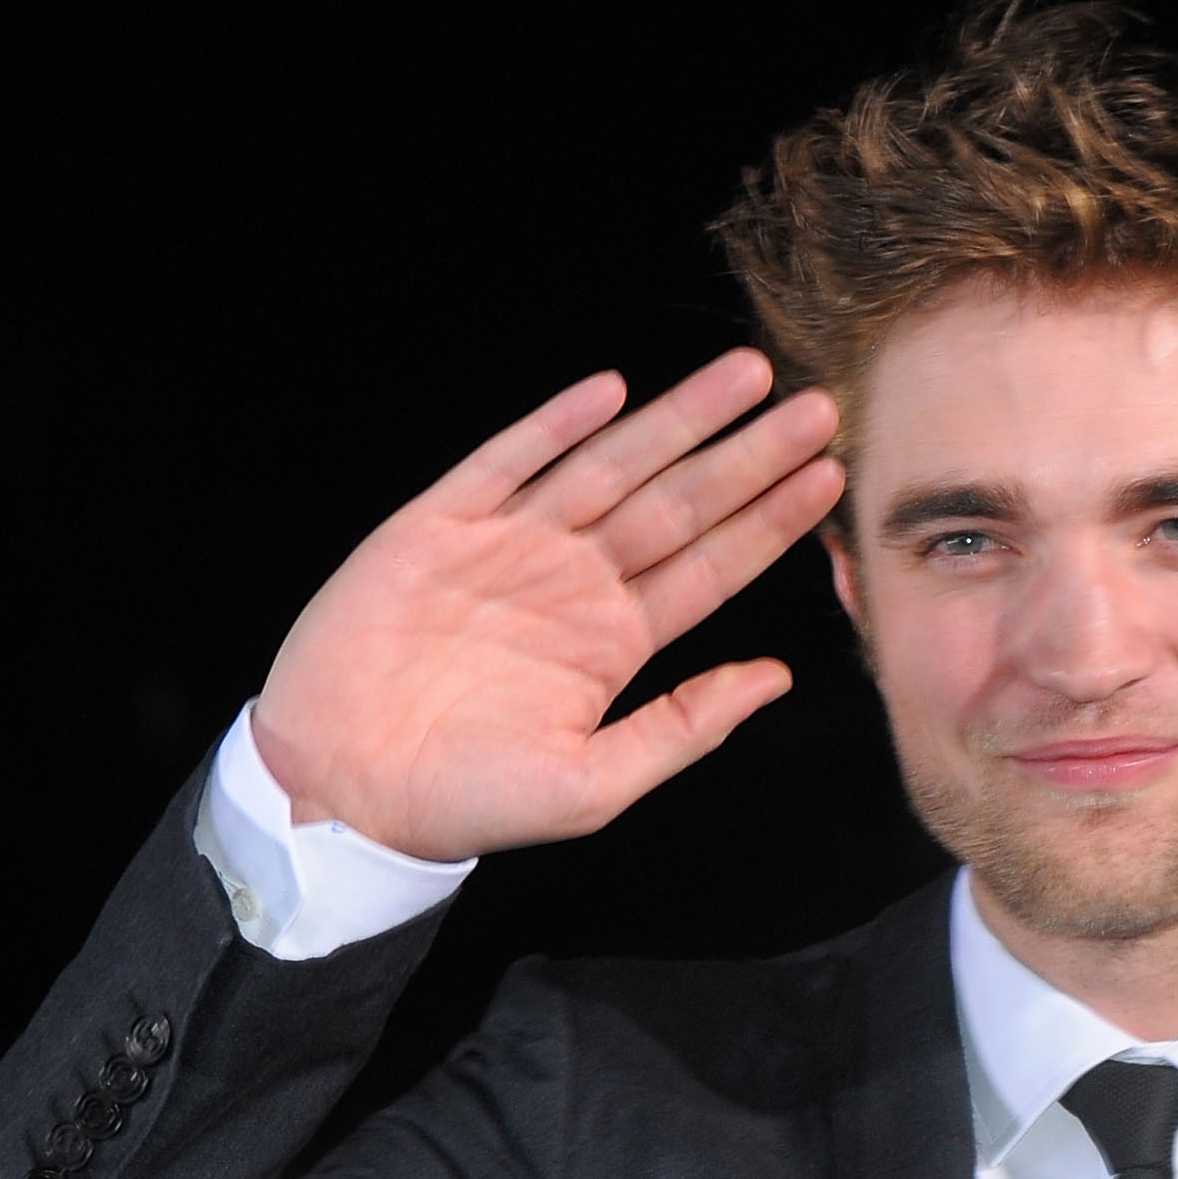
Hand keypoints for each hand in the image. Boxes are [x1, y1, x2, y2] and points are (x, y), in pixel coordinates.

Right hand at [253, 353, 843, 859]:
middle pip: (679, 503)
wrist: (349, 791)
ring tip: (744, 378)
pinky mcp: (438, 527)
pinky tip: (611, 394)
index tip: (828, 478)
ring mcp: (508, 547)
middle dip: (747, 455)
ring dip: (675, 421)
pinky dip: (554, 427)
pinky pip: (504, 462)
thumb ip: (686, 727)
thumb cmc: (468, 800)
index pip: (711, 567)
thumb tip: (777, 679)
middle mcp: (572, 583)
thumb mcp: (597, 783)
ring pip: (609, 467)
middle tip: (814, 407)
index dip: (770, 521)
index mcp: (615, 640)